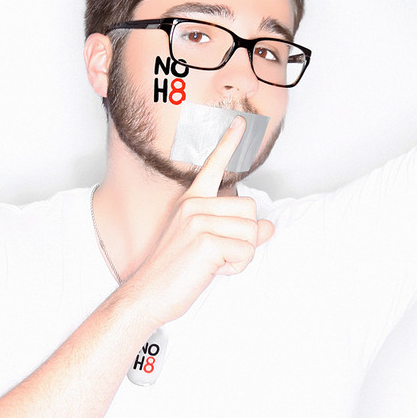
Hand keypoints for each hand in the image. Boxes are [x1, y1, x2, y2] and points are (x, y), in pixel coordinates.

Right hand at [130, 116, 273, 326]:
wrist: (148, 295)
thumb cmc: (177, 269)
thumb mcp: (208, 244)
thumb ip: (238, 231)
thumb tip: (269, 227)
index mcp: (192, 201)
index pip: (215, 166)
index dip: (230, 143)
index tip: (243, 122)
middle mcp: (195, 205)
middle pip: (250, 209)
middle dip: (245, 237)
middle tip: (219, 253)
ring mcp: (199, 221)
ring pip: (251, 231)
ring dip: (242, 254)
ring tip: (215, 263)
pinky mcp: (205, 241)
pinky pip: (246, 251)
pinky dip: (237, 267)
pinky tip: (214, 271)